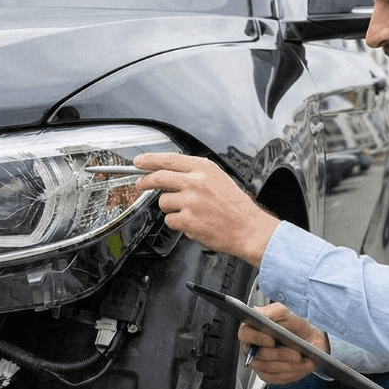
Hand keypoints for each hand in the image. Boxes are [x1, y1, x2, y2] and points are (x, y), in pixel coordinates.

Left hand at [133, 153, 279, 265]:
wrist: (248, 229)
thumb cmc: (235, 206)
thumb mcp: (218, 178)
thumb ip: (195, 174)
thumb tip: (169, 173)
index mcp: (204, 168)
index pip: (169, 159)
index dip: (150, 160)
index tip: (140, 162)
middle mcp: (196, 182)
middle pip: (159, 177)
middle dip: (145, 181)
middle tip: (140, 184)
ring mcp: (190, 201)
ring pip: (163, 201)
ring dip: (171, 208)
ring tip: (189, 212)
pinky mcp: (187, 220)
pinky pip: (170, 220)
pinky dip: (178, 223)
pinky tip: (193, 223)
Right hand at [238, 303, 328, 383]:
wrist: (308, 339)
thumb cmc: (294, 324)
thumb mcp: (284, 313)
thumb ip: (272, 312)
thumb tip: (261, 316)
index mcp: (251, 329)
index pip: (244, 334)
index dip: (256, 338)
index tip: (271, 340)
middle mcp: (251, 348)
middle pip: (260, 355)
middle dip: (280, 354)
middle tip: (297, 354)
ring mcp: (259, 363)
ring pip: (271, 367)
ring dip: (290, 364)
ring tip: (304, 359)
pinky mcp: (269, 375)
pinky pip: (278, 377)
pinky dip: (293, 372)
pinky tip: (304, 365)